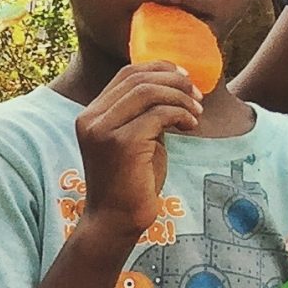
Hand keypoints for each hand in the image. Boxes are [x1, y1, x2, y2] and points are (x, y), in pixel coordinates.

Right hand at [75, 65, 199, 237]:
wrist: (116, 218)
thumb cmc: (131, 181)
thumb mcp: (135, 138)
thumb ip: (144, 113)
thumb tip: (174, 86)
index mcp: (90, 115)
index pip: (126, 74)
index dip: (160, 69)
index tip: (185, 79)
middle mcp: (91, 119)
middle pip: (138, 79)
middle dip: (175, 82)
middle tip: (197, 96)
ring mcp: (103, 130)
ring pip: (148, 92)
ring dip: (180, 97)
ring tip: (196, 112)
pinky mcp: (121, 143)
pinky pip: (159, 114)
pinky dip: (180, 115)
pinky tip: (190, 126)